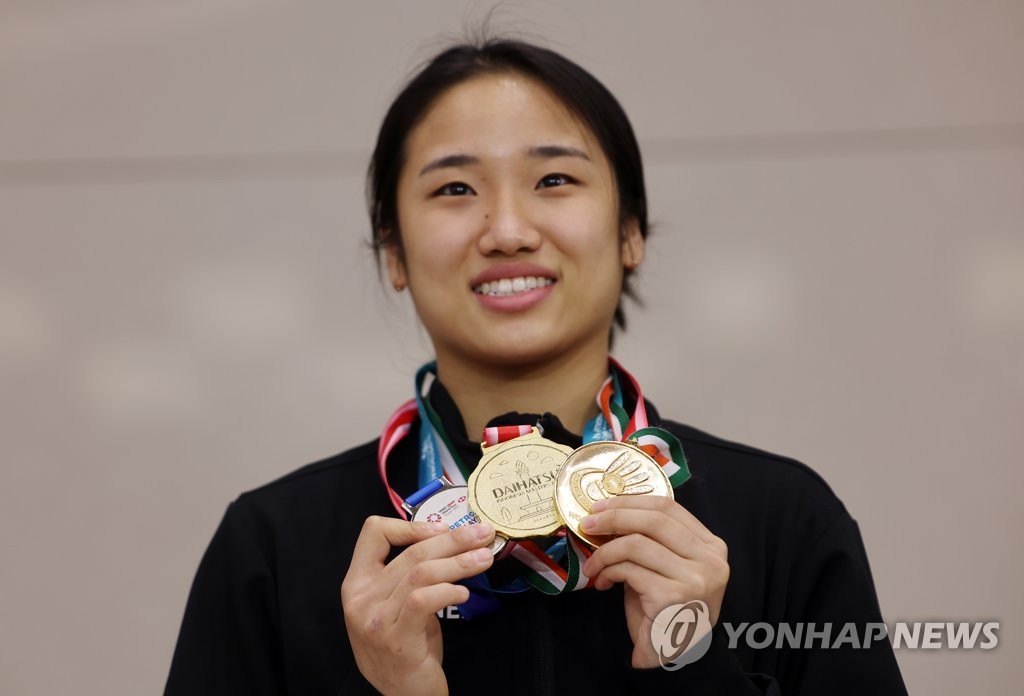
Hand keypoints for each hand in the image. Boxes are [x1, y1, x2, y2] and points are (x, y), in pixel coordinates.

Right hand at [340, 516, 494, 694]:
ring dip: (458, 562)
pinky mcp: (395, 639)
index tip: (442, 528)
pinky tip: (464, 594)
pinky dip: (448, 591)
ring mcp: (375, 619)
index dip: (409, 525)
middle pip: (410, 552)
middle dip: (453, 539)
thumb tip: (451, 540)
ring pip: (420, 573)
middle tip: (482, 534)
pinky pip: (423, 601)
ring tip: (483, 558)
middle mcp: (360, 598)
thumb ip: (410, 575)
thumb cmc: (406, 646)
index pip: (373, 533)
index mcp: (357, 582)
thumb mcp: (397, 604)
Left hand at [579, 496, 728, 668]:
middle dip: (614, 517)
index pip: (669, 507)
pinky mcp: (674, 596)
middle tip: (588, 524)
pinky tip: (603, 583)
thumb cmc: (663, 610)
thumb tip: (608, 513)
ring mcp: (695, 578)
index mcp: (711, 546)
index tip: (602, 505)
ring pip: (637, 544)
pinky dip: (608, 571)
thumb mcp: (663, 567)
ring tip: (593, 565)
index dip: (631, 501)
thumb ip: (650, 540)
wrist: (670, 656)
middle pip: (654, 519)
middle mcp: (709, 560)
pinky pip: (629, 569)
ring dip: (605, 552)